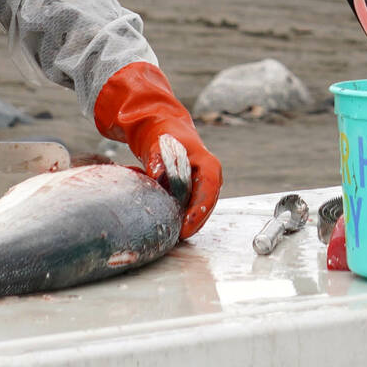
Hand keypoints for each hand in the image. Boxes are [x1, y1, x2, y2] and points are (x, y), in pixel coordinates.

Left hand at [93, 61, 222, 237]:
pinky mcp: (191, 191)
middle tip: (176, 238)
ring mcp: (201, 186)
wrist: (160, 128)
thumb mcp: (159, 142)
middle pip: (205, 205)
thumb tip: (156, 175)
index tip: (186, 227)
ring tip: (170, 235)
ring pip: (197, 209)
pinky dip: (179, 215)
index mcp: (208, 165)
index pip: (208, 192)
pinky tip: (166, 223)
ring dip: (186, 222)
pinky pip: (187, 207)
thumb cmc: (163, 134)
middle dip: (192, 223)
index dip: (198, 212)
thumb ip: (158, 158)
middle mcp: (209, 178)